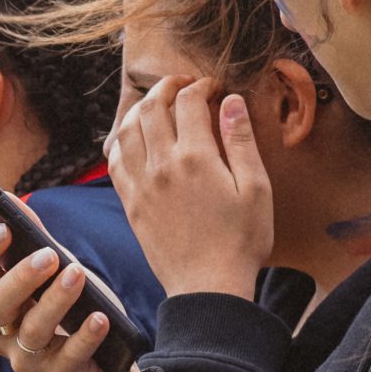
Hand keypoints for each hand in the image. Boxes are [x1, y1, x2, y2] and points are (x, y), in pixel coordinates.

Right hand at [0, 227, 147, 371]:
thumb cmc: (74, 317)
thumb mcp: (56, 274)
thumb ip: (35, 240)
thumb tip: (9, 199)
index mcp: (0, 300)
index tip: (3, 228)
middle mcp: (6, 331)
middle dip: (20, 278)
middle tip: (48, 255)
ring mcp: (30, 358)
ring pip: (32, 330)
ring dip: (56, 300)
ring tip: (78, 275)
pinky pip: (69, 356)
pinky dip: (85, 336)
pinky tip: (99, 319)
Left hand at [106, 77, 273, 300]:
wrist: (208, 286)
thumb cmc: (242, 241)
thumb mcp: (256, 188)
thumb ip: (240, 141)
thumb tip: (230, 101)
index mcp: (197, 157)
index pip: (189, 101)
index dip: (201, 85)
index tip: (214, 88)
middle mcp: (162, 165)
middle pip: (152, 107)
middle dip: (167, 87)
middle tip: (183, 85)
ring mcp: (141, 184)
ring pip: (127, 129)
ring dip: (139, 108)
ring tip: (156, 104)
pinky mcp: (130, 203)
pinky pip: (114, 161)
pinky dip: (121, 140)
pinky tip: (133, 138)